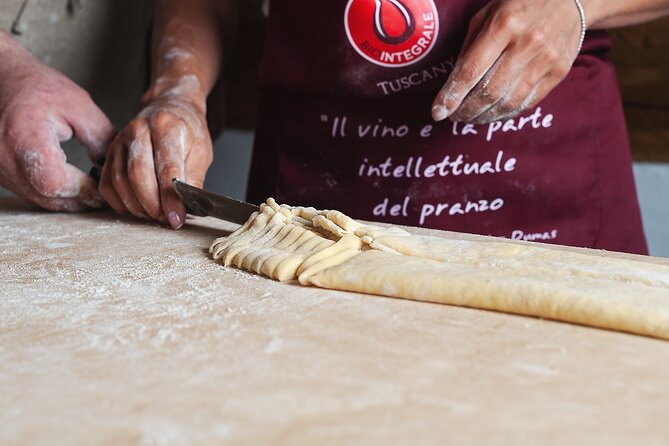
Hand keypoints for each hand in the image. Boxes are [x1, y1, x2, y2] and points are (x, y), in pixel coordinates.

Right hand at [0, 37, 114, 210]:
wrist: (2, 80)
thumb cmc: (40, 88)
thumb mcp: (79, 105)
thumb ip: (100, 137)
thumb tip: (112, 168)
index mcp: (25, 138)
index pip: (55, 182)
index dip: (83, 189)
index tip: (103, 185)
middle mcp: (6, 158)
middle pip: (48, 197)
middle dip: (80, 198)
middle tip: (103, 192)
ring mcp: (1, 168)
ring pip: (39, 200)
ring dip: (69, 200)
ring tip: (91, 189)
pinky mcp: (2, 173)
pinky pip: (31, 193)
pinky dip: (54, 195)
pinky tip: (73, 185)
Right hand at [99, 77, 212, 228]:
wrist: (169, 107)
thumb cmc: (187, 130)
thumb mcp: (202, 151)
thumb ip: (195, 178)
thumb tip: (189, 207)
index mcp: (167, 126)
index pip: (167, 168)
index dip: (171, 198)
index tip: (176, 218)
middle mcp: (139, 130)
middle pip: (138, 175)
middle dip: (152, 204)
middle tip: (165, 219)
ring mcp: (120, 140)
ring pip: (119, 181)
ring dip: (137, 206)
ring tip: (154, 215)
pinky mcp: (109, 152)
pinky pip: (107, 183)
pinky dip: (120, 202)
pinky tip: (136, 208)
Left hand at [431, 0, 582, 123]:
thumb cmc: (520, 5)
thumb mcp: (488, 14)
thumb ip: (470, 47)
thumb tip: (453, 85)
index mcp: (504, 24)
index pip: (471, 70)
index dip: (452, 96)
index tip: (438, 112)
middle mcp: (527, 43)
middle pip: (489, 92)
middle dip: (466, 110)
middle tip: (454, 116)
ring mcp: (546, 59)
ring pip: (508, 102)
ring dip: (484, 116)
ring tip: (471, 117)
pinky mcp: (559, 71)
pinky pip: (527, 102)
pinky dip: (505, 113)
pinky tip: (493, 112)